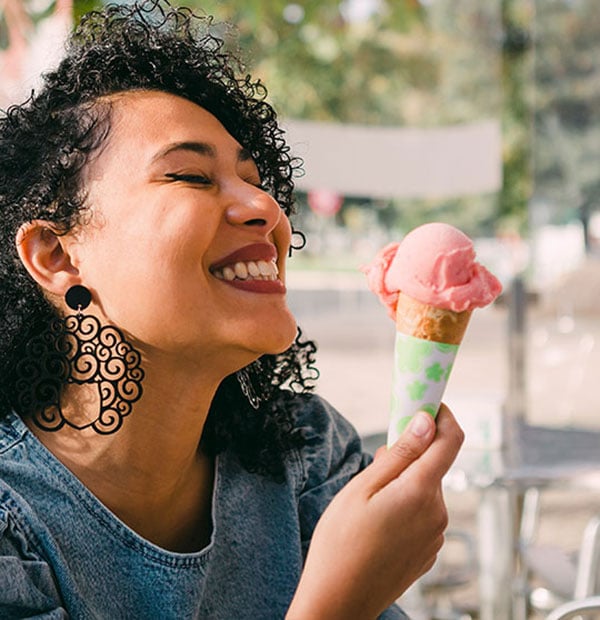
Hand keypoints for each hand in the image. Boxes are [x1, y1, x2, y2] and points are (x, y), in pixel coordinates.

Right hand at [287, 404, 463, 619]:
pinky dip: (407, 503)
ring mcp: (435, 534)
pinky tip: (379, 520)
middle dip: (412, 453)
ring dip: (407, 481)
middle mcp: (437, 512)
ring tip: (371, 498)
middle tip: (378, 459)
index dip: (442, 415)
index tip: (425, 404)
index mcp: (422, 491)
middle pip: (434, 465)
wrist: (339, 602)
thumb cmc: (341, 542)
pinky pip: (424, 513)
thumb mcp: (363, 488)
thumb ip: (400, 454)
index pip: (450, 439)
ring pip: (427, 489)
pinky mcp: (428, 550)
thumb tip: (426, 421)